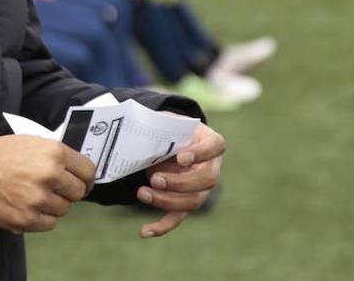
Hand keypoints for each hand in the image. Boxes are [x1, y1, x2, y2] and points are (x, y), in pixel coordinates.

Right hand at [0, 135, 94, 233]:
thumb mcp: (31, 142)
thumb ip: (55, 154)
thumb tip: (75, 169)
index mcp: (54, 153)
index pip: (88, 170)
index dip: (86, 177)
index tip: (83, 182)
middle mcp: (50, 175)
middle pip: (78, 192)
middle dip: (69, 191)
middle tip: (56, 188)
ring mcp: (39, 199)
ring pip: (64, 209)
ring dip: (53, 204)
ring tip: (34, 194)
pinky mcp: (28, 218)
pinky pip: (49, 223)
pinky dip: (42, 217)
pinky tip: (29, 205)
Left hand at [136, 120, 224, 238]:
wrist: (169, 142)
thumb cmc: (170, 130)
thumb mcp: (166, 122)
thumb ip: (159, 126)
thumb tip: (138, 132)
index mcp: (211, 142)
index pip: (215, 147)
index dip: (200, 154)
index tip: (181, 157)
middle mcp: (211, 167)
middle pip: (207, 180)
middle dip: (180, 182)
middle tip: (155, 178)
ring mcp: (201, 189)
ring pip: (192, 202)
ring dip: (167, 201)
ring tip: (142, 193)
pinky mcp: (185, 203)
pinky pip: (177, 218)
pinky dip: (161, 226)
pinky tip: (144, 231)